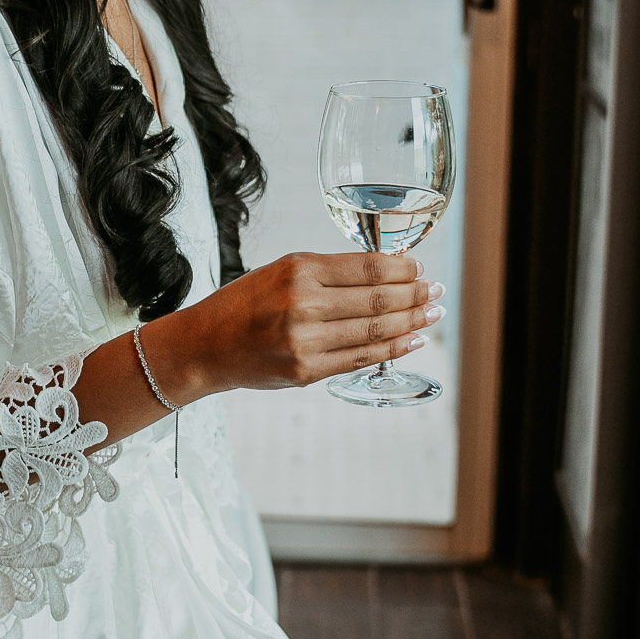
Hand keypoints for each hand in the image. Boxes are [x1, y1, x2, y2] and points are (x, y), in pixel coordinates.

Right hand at [150, 251, 443, 399]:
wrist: (204, 346)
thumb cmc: (243, 305)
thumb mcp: (280, 271)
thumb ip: (327, 273)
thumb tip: (383, 274)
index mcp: (297, 271)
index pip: (366, 267)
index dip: (401, 268)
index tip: (419, 267)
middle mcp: (303, 305)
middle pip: (377, 300)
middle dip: (414, 295)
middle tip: (435, 291)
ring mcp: (305, 342)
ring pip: (374, 331)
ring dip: (411, 322)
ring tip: (431, 314)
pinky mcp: (306, 371)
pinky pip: (360, 359)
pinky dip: (391, 349)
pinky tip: (410, 340)